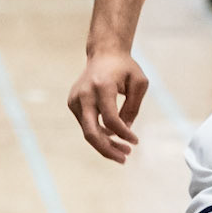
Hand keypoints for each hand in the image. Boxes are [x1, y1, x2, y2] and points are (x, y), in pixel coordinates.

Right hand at [68, 49, 148, 163]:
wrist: (104, 53)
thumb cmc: (125, 68)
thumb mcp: (139, 84)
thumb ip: (132, 108)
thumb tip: (124, 131)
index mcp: (102, 87)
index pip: (111, 120)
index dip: (124, 134)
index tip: (135, 141)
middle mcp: (84, 94)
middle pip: (91, 132)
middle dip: (107, 150)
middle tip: (124, 159)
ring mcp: (75, 100)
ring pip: (88, 132)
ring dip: (105, 145)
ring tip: (124, 151)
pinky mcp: (72, 103)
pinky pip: (86, 125)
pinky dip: (99, 135)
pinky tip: (113, 138)